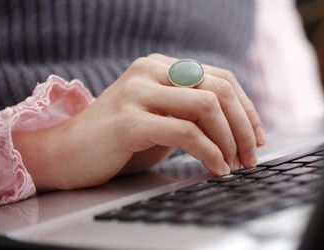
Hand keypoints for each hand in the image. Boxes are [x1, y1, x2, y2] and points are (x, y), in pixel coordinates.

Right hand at [13, 53, 265, 190]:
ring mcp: (138, 93)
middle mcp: (151, 71)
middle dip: (244, 126)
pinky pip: (185, 132)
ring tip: (234, 165)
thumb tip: (238, 128)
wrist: (66, 153)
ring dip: (230, 140)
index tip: (257, 137)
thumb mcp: (160, 118)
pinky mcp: (129, 121)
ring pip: (207, 106)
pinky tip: (215, 168)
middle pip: (219, 89)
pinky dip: (209, 152)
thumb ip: (190, 112)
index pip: (221, 78)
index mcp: (161, 66)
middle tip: (251, 156)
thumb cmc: (117, 140)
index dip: (246, 108)